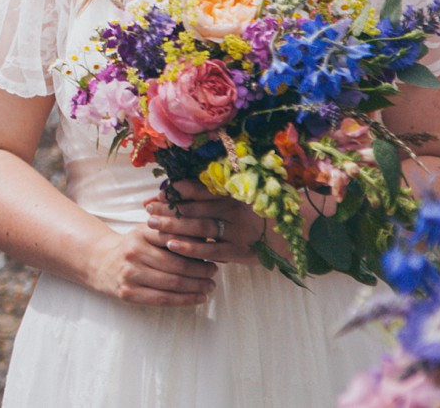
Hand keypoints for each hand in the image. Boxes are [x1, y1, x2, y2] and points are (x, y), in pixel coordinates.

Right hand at [89, 221, 217, 305]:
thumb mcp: (147, 233)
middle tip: (213, 273)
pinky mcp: (128, 293)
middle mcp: (133, 252)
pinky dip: (185, 300)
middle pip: (177, 265)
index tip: (212, 256)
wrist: (101, 263)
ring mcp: (129, 274)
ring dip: (197, 287)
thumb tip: (208, 241)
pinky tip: (198, 298)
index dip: (197, 250)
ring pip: (173, 283)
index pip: (175, 241)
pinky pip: (163, 299)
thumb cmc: (132, 248)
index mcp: (140, 233)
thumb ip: (171, 234)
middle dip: (201, 271)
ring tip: (209, 286)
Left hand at [143, 181, 267, 265]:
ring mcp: (238, 230)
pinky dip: (191, 248)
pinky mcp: (240, 250)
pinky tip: (172, 246)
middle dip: (168, 210)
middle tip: (148, 212)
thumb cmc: (255, 211)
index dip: (174, 192)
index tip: (157, 196)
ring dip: (174, 226)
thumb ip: (208, 193)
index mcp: (230, 191)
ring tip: (153, 225)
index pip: (196, 188)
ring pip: (200, 227)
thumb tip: (170, 188)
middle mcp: (233, 209)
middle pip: (193, 208)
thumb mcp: (237, 196)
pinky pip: (211, 249)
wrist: (291, 232)